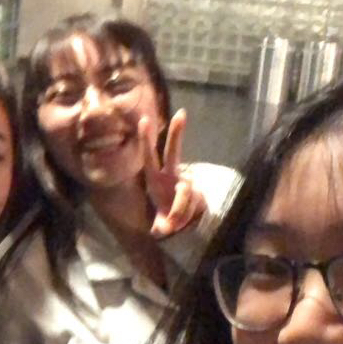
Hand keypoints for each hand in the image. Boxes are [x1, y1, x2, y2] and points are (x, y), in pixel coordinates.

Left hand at [139, 108, 206, 238]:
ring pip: (185, 191)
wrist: (182, 223)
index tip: (144, 119)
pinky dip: (188, 214)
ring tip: (175, 222)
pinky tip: (186, 220)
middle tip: (181, 113)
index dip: (147, 140)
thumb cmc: (165, 216)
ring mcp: (186, 181)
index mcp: (155, 179)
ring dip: (179, 210)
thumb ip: (162, 226)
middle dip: (176, 133)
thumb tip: (163, 230)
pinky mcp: (198, 190)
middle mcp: (171, 176)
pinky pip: (194, 201)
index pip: (149, 157)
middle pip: (173, 151)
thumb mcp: (161, 224)